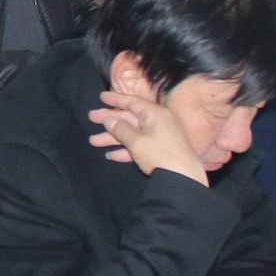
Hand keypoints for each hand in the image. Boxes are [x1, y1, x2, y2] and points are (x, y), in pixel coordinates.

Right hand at [87, 86, 209, 182]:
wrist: (184, 178)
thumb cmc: (160, 155)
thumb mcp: (136, 141)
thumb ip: (120, 129)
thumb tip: (109, 120)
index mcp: (155, 114)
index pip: (132, 102)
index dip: (116, 99)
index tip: (101, 97)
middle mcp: (158, 123)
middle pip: (130, 118)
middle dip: (110, 120)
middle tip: (91, 117)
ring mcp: (160, 138)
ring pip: (132, 134)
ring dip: (113, 138)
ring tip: (94, 141)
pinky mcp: (160, 152)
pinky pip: (139, 146)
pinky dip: (125, 150)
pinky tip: (111, 155)